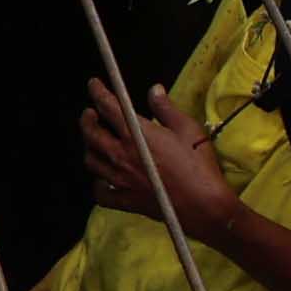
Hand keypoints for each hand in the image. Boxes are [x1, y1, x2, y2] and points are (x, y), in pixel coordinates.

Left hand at [80, 77, 239, 241]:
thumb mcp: (187, 128)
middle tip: (90, 113)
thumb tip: (154, 90)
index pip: (107, 107)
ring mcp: (121, 179)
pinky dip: (98, 184)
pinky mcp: (126, 200)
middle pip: (91, 134)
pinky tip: (103, 179)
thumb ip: (166, 108)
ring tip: (95, 141)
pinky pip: (101, 193)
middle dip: (87, 119)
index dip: (97, 92)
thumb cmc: (197, 165)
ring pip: (91, 161)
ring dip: (89, 147)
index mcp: (135, 134)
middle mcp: (121, 155)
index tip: (94, 84)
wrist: (204, 205)